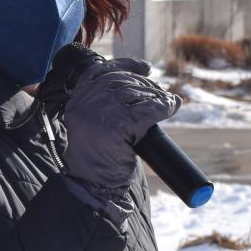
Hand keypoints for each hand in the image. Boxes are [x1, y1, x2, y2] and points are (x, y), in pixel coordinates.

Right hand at [62, 58, 181, 188]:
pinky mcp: (117, 126)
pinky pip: (148, 110)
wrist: (94, 185)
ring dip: (158, 96)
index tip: (146, 68)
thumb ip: (106, 103)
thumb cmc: (99, 157)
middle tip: (163, 95)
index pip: (103, 71)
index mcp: (78, 99)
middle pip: (124, 81)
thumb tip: (142, 75)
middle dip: (148, 85)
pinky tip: (171, 107)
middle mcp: (86, 103)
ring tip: (169, 103)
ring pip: (137, 94)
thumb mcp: (95, 124)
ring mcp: (100, 113)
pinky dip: (164, 107)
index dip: (127, 65)